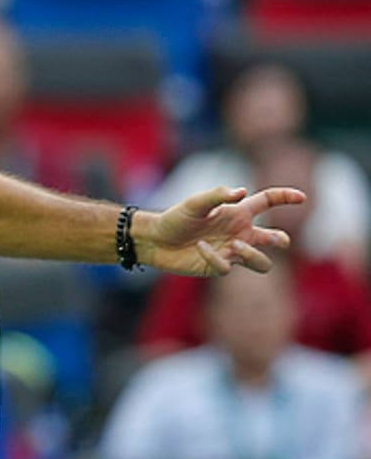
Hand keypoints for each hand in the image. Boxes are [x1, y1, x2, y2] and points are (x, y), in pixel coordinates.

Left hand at [135, 185, 306, 276]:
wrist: (156, 240)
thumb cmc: (176, 218)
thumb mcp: (195, 203)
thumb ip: (218, 195)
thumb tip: (242, 191)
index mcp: (238, 213)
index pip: (268, 202)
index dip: (286, 198)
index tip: (302, 197)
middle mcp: (240, 233)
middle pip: (274, 239)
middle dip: (280, 240)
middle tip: (276, 239)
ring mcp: (231, 252)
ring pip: (261, 262)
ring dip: (253, 254)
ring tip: (235, 246)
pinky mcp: (219, 267)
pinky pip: (228, 267)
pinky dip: (215, 257)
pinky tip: (200, 248)